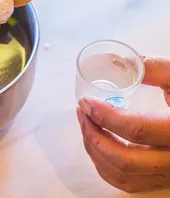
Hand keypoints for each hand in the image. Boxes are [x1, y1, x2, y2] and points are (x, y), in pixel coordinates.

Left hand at [77, 56, 169, 193]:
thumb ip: (154, 69)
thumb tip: (118, 61)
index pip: (135, 130)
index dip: (105, 116)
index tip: (86, 102)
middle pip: (123, 160)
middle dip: (93, 135)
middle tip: (83, 113)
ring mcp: (168, 174)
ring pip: (122, 175)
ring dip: (94, 150)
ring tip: (86, 124)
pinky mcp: (162, 179)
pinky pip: (127, 183)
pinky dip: (104, 166)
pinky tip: (97, 144)